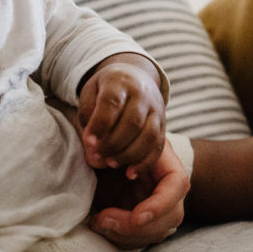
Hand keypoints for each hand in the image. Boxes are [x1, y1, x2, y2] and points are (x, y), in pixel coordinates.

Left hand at [78, 54, 165, 180]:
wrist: (135, 78)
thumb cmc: (105, 90)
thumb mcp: (90, 95)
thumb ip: (89, 121)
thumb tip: (93, 153)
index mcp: (120, 82)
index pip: (112, 103)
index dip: (100, 124)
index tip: (88, 142)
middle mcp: (143, 94)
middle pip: (133, 122)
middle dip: (113, 144)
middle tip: (97, 157)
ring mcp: (157, 109)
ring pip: (149, 136)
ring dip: (129, 155)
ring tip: (111, 164)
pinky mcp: (164, 125)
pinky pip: (159, 147)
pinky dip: (145, 163)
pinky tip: (130, 173)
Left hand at [88, 141, 188, 247]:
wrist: (98, 153)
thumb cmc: (102, 143)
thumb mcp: (102, 139)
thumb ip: (100, 145)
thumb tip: (96, 157)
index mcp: (164, 159)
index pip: (177, 184)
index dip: (160, 204)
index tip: (135, 217)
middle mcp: (168, 185)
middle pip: (172, 215)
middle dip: (137, 226)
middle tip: (103, 218)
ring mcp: (159, 205)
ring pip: (159, 232)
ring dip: (126, 235)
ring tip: (97, 221)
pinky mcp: (145, 220)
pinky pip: (142, 239)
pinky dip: (120, 239)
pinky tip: (98, 224)